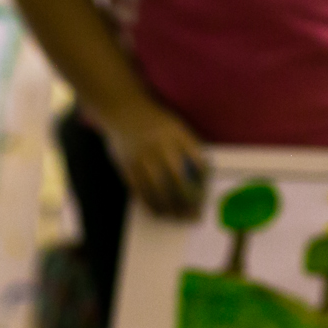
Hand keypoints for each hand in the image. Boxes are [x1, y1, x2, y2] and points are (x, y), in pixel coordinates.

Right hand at [98, 98, 205, 218]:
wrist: (122, 110)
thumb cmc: (154, 122)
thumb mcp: (175, 127)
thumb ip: (186, 148)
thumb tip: (199, 179)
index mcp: (177, 134)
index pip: (197, 162)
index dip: (203, 183)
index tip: (205, 196)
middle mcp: (160, 145)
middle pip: (178, 180)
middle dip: (187, 201)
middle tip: (192, 215)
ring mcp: (142, 156)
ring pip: (158, 189)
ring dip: (169, 207)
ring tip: (176, 217)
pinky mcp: (127, 164)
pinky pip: (140, 190)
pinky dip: (150, 204)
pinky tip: (157, 212)